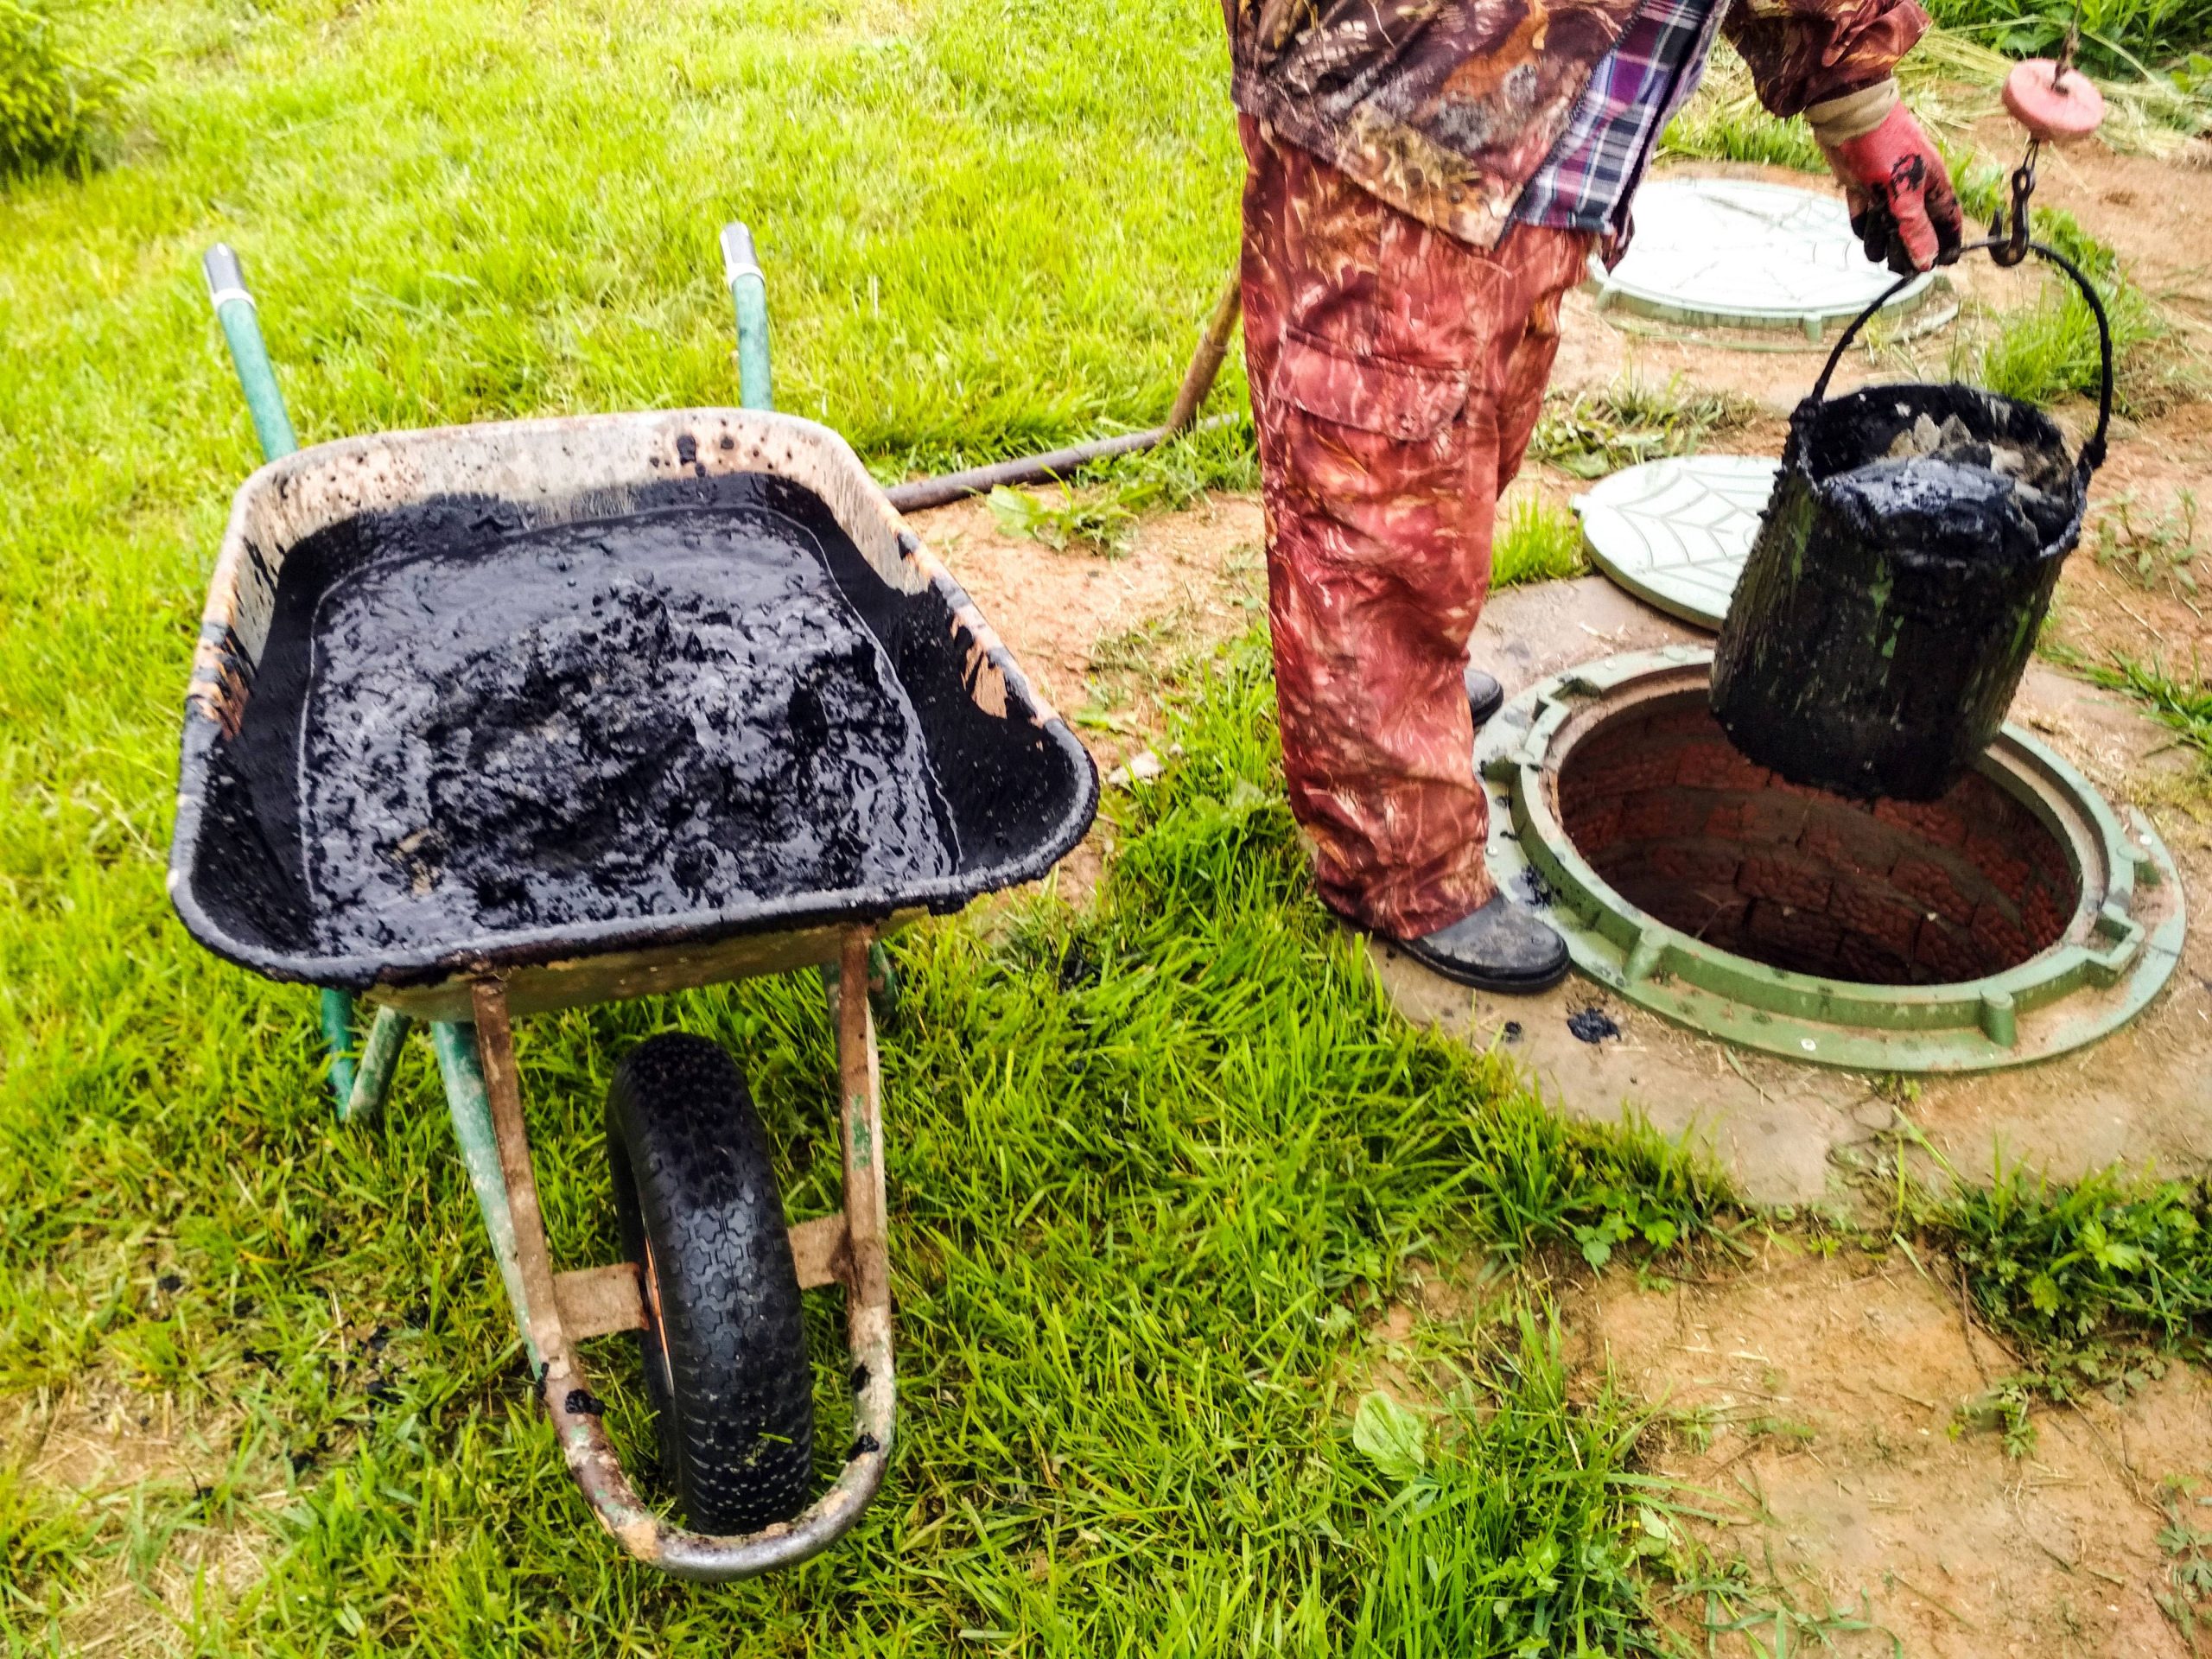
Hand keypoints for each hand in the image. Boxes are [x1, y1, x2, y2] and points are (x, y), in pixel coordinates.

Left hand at [1818, 101, 1963, 275]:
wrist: (1848, 118)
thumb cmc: (1884, 147)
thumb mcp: (1902, 192)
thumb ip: (1914, 227)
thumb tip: (1928, 261)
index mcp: (1934, 187)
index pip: (1948, 221)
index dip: (1946, 244)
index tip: (1940, 264)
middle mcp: (1913, 191)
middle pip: (1916, 232)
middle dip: (1906, 248)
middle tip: (1895, 261)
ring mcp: (1888, 191)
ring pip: (1889, 228)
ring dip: (1880, 239)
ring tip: (1875, 235)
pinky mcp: (1864, 188)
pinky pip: (1865, 217)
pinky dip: (1862, 223)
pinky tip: (1863, 220)